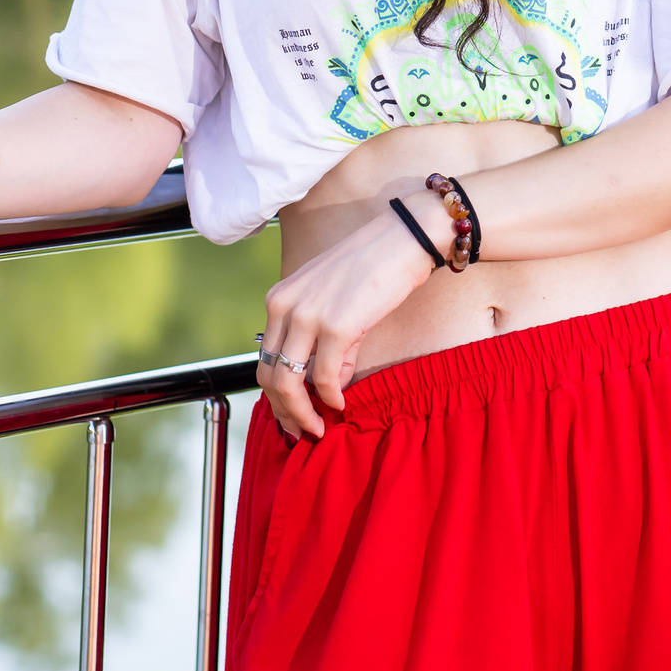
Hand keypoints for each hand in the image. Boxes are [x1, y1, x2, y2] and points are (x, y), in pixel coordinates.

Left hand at [258, 195, 443, 439]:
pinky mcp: (336, 327)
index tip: (291, 413)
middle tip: (301, 431)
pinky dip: (331, 398)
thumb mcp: (333, 301)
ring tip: (318, 428)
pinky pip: (325, 378)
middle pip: (268, 375)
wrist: (404, 238)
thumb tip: (330, 384)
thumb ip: (323, 342)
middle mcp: (285, 306)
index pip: (265, 357)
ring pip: (287, 383)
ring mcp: (308, 316)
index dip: (276, 393)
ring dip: (302, 413)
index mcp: (280, 298)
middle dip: (283, 411)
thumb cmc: (373, 266)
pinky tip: (341, 404)